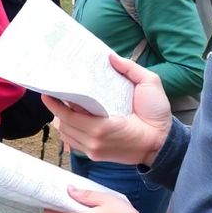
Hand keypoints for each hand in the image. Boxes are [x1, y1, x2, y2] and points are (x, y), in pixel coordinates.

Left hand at [44, 54, 171, 165]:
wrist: (163, 144)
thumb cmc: (157, 117)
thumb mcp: (151, 85)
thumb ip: (130, 69)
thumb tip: (110, 57)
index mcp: (104, 125)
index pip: (70, 114)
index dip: (57, 102)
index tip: (48, 91)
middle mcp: (95, 140)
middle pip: (64, 124)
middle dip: (56, 109)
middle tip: (52, 93)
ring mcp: (95, 150)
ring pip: (67, 135)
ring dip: (62, 121)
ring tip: (60, 106)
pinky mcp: (96, 156)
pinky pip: (75, 144)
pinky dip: (69, 131)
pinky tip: (70, 120)